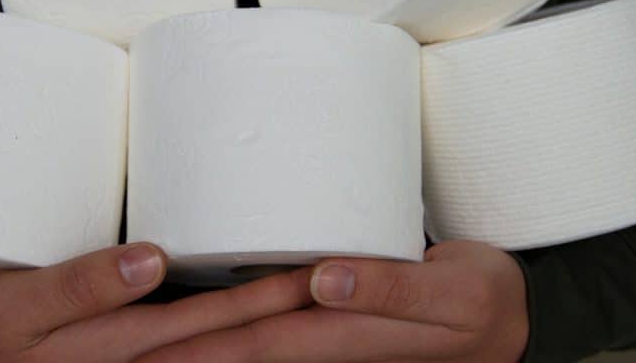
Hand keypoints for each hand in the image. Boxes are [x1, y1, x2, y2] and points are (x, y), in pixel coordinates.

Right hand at [0, 243, 313, 362]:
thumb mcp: (16, 304)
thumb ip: (81, 284)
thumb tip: (153, 259)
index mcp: (111, 351)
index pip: (204, 323)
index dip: (260, 298)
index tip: (308, 271)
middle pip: (223, 344)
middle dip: (280, 315)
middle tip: (332, 283)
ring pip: (215, 358)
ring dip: (268, 336)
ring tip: (318, 305)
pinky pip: (194, 360)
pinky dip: (234, 349)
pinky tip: (268, 336)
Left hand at [137, 240, 528, 362]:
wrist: (511, 320)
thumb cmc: (483, 301)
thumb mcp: (456, 295)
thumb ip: (391, 289)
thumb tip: (323, 280)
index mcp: (350, 337)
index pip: (258, 344)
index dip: (201, 350)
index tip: (146, 353)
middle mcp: (330, 345)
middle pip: (242, 351)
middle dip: (183, 356)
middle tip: (124, 355)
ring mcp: (331, 342)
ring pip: (253, 346)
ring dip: (202, 350)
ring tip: (150, 348)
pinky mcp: (335, 328)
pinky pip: (276, 336)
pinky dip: (237, 338)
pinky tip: (210, 335)